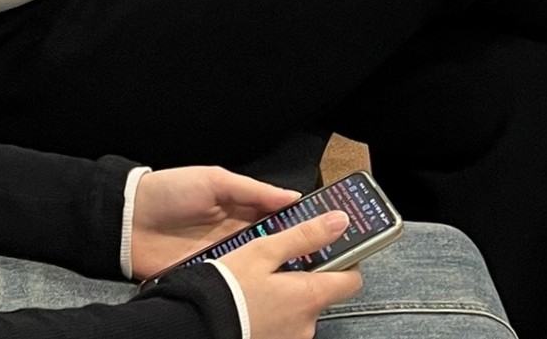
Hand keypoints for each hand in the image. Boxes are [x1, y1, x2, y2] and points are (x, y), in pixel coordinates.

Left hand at [129, 167, 301, 279]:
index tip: (323, 230)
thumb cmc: (170, 191)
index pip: (276, 220)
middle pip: (268, 248)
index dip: (297, 224)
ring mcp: (219, 258)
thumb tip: (291, 196)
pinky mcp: (203, 277)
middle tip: (315, 261)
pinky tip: (256, 291)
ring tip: (291, 279)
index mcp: (238, 210)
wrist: (127, 219)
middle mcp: (232, 236)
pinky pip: (227, 283)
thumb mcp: (216, 180)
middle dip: (289, 254)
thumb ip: (253, 191)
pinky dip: (240, 287)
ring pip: (252, 269)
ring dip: (267, 273)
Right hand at [221, 211, 362, 338]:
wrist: (194, 323)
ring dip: (289, 294)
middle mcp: (306, 324)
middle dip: (308, 276)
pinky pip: (284, 324)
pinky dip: (275, 310)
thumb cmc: (227, 288)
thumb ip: (306, 235)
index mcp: (310, 296)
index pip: (352, 280)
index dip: (348, 260)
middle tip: (284, 260)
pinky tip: (255, 300)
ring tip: (262, 280)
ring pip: (301, 309)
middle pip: (323, 293)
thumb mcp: (265, 250)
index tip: (336, 248)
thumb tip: (340, 221)